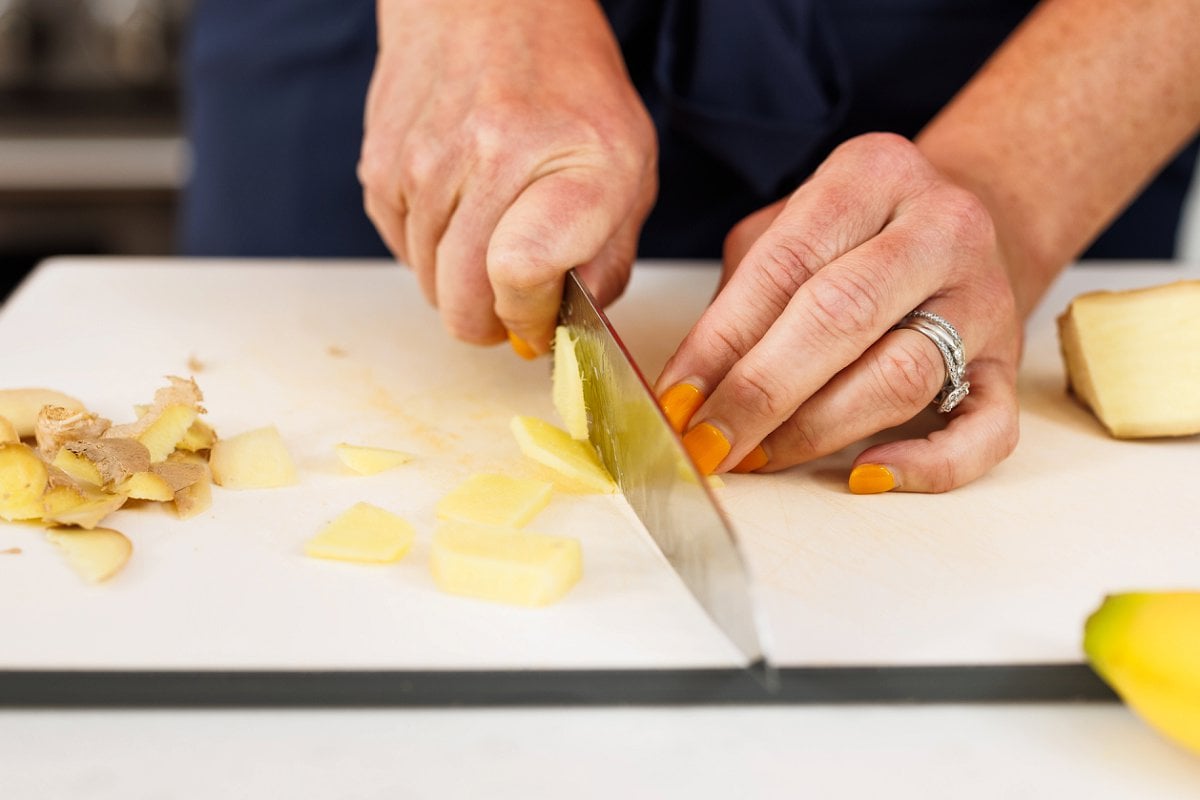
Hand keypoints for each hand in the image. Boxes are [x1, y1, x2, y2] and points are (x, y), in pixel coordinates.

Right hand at [359, 0, 656, 353]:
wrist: (488, 2)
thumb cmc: (570, 89)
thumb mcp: (628, 168)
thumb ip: (609, 259)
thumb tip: (563, 330)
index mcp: (572, 163)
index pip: (521, 277)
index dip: (529, 317)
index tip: (542, 317)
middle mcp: (491, 158)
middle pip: (463, 301)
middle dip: (493, 322)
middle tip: (514, 305)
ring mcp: (425, 161)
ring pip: (428, 284)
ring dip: (460, 285)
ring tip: (490, 238)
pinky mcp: (381, 164)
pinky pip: (400, 250)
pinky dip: (428, 252)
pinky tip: (458, 213)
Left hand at [654, 132, 1021, 492]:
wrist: (955, 232)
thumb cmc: (851, 239)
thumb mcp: (786, 234)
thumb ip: (737, 303)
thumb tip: (686, 394)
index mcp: (873, 175)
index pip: (783, 267)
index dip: (719, 345)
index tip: (677, 404)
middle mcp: (942, 227)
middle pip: (842, 318)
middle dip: (761, 394)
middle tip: (710, 444)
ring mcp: (986, 297)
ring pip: (901, 377)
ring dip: (816, 431)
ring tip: (759, 456)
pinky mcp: (1011, 364)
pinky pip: (985, 431)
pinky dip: (928, 466)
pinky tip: (867, 476)